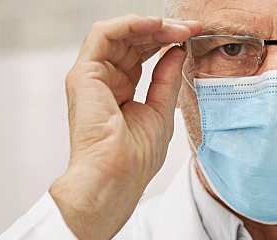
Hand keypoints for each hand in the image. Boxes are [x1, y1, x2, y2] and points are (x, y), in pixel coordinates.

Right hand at [50, 15, 200, 239]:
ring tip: (177, 28)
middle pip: (131, 40)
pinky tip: (155, 26)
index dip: (166, 41)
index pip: (141, 54)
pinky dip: (130, 24)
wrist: (117, 177)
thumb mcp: (161, 110)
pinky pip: (104, 34)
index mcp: (119, 90)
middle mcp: (103, 80)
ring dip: (150, 26)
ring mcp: (91, 76)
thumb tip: (176, 51)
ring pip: (118, 33)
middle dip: (162, 30)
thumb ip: (167, 78)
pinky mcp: (83, 74)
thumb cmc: (135, 158)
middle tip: (190, 28)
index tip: (192, 36)